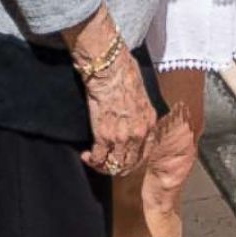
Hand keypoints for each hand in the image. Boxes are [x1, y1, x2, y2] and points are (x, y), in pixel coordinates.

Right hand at [81, 46, 157, 176]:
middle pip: (130, 163)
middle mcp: (138, 134)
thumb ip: (141, 111)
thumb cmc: (125, 74)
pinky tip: (86, 155)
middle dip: (119, 166)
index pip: (145, 151)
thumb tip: (135, 114)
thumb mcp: (143, 95)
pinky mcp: (103, 137)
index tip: (124, 157)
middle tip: (108, 162)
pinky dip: (91, 160)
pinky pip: (98, 158)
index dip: (134, 159)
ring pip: (114, 165)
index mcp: (149, 122)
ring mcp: (121, 138)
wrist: (110, 70)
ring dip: (103, 165)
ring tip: (95, 159)